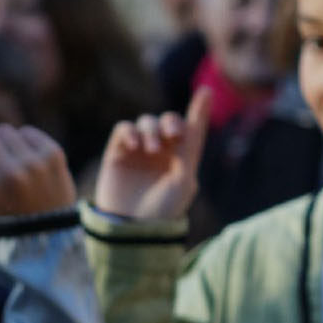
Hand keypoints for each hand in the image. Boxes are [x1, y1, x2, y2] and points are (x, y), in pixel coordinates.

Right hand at [0, 114, 77, 217]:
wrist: (49, 235)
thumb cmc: (4, 219)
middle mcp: (7, 173)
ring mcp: (31, 162)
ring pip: (5, 130)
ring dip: (5, 145)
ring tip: (15, 169)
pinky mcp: (52, 154)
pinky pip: (27, 131)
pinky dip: (25, 143)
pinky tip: (30, 164)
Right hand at [92, 92, 209, 221]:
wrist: (131, 230)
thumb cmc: (163, 210)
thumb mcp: (184, 180)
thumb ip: (190, 147)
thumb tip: (196, 118)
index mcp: (181, 158)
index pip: (191, 129)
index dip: (199, 110)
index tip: (206, 92)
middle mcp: (161, 152)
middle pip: (166, 121)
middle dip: (170, 122)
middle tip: (173, 134)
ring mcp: (138, 151)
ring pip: (145, 123)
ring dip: (151, 130)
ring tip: (151, 150)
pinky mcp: (117, 153)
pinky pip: (123, 130)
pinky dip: (129, 132)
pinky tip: (134, 145)